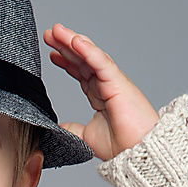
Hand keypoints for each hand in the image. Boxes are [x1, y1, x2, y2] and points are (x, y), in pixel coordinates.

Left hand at [43, 23, 159, 159]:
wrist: (137, 155)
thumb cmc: (121, 147)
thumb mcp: (86, 137)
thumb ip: (73, 129)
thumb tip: (58, 127)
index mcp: (100, 96)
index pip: (81, 73)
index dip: (67, 61)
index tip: (51, 53)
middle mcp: (107, 85)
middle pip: (83, 60)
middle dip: (66, 46)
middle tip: (49, 33)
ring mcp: (114, 82)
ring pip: (91, 56)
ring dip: (73, 42)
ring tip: (57, 31)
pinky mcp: (119, 83)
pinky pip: (102, 63)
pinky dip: (89, 51)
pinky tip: (75, 41)